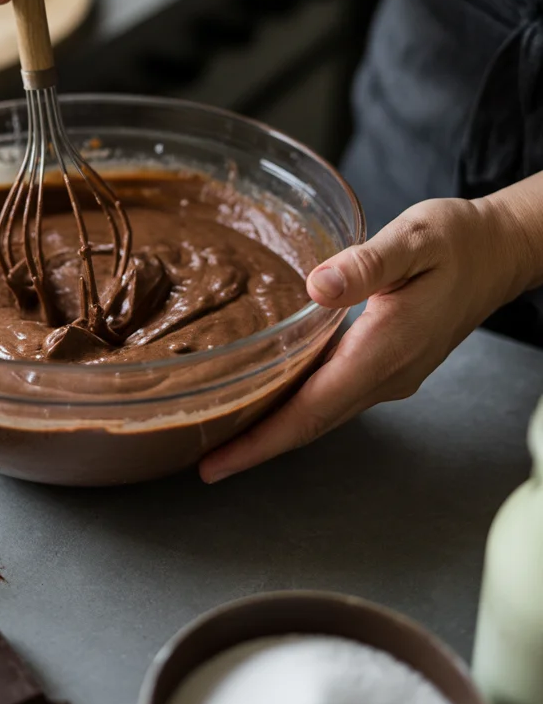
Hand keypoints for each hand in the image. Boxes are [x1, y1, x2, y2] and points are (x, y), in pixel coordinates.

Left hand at [199, 196, 528, 482]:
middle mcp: (386, 374)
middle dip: (256, 446)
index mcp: (385, 348)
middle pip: (311, 424)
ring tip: (225, 433)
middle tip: (203, 462)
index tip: (217, 463)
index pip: (312, 409)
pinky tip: (271, 395)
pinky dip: (298, 405)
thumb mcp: (413, 240)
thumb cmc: (457, 241)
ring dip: (275, 430)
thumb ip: (366, 264)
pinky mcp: (390, 365)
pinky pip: (335, 396)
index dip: (261, 440)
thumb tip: (318, 286)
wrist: (499, 253)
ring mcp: (390, 374)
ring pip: (323, 414)